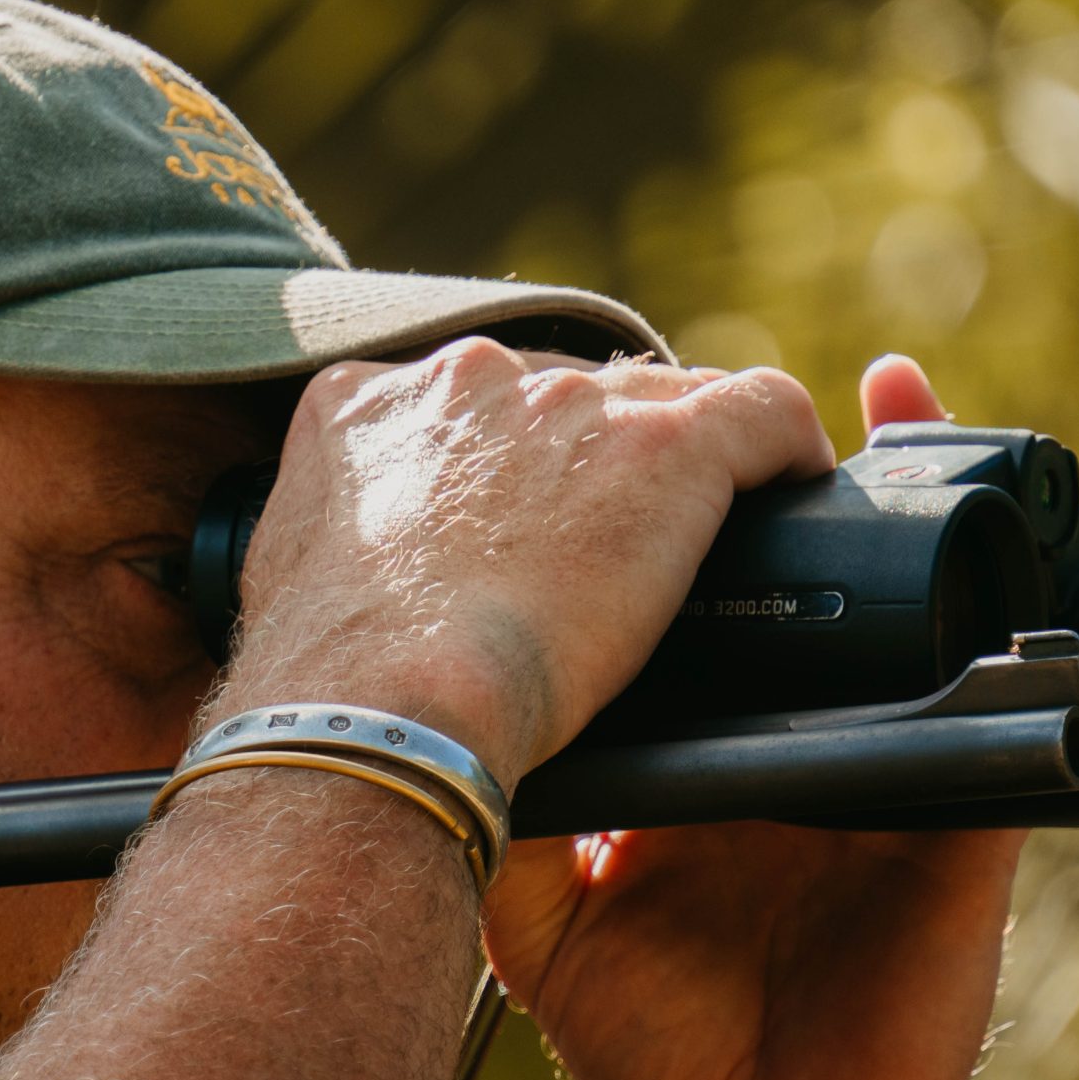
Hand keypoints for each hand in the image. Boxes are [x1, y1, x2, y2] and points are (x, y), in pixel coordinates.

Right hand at [215, 340, 833, 784]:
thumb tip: (348, 579)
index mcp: (367, 400)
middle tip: (611, 545)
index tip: (534, 518)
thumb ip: (324, 542)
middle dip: (594, 458)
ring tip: (695, 536)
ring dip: (677, 464)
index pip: (472, 399)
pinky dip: (783, 444)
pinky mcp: (665, 444)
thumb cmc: (327, 684)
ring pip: (661, 400)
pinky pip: (761, 409)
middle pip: (569, 392)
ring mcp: (570, 402)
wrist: (381, 703)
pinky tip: (792, 485)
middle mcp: (469, 377)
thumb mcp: (287, 580)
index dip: (514, 459)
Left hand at [484, 355, 1078, 1079]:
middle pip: (818, 594)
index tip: (650, 441)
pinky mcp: (968, 822)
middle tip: (814, 387)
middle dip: (816, 485)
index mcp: (707, 762)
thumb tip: (445, 728)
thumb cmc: (660, 1054)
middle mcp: (799, 751)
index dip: (688, 535)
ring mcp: (888, 777)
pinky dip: (1060, 621)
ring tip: (917, 405)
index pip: (704, 620)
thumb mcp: (549, 928)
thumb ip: (511, 824)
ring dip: (942, 510)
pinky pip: (1028, 702)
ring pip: (927, 618)